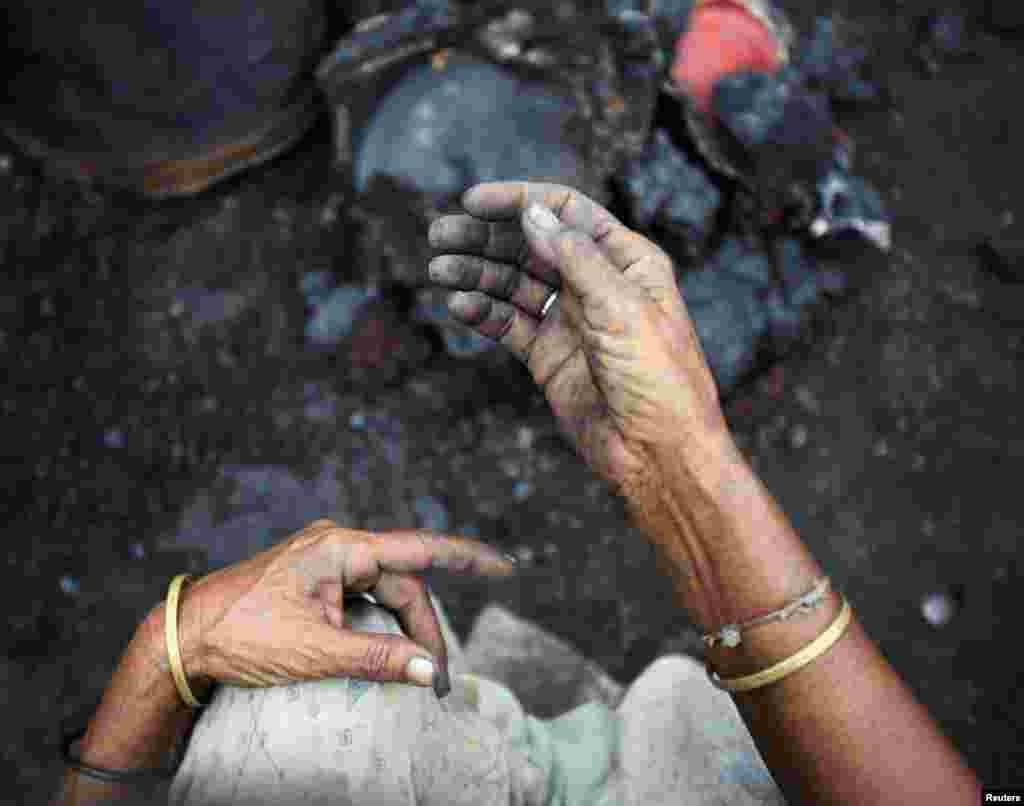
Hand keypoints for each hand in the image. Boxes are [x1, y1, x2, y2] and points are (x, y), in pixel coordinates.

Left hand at [147, 519, 515, 696]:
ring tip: (420, 671)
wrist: (186, 636)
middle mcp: (337, 546)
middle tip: (439, 680)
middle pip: (402, 585)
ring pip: (384, 594)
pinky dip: (381, 625)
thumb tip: (431, 671)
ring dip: (404, 630)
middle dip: (425, 630)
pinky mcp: (316, 580)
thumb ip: (378, 659)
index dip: (466, 557)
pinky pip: (364, 598)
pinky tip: (389, 650)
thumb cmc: (243, 635)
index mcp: (340, 548)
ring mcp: (326, 562)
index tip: (505, 566)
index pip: (418, 549)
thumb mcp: (316, 652)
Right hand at [428, 182, 729, 494]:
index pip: (566, 213)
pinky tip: (461, 306)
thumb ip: (575, 258)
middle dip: (486, 237)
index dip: (520, 201)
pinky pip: (510, 324)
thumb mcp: (622, 309)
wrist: (658, 455)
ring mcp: (570, 322)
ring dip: (476, 273)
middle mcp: (596, 285)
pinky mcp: (550, 357)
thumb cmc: (660, 380)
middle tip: (441, 234)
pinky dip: (484, 312)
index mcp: (626, 262)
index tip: (475, 202)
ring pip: (514, 284)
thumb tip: (533, 213)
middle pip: (532, 245)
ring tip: (439, 269)